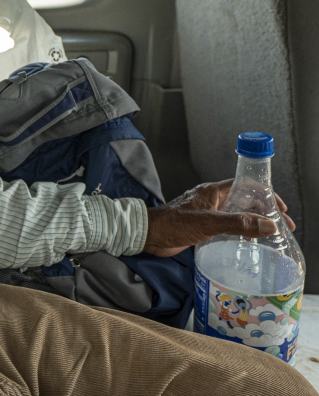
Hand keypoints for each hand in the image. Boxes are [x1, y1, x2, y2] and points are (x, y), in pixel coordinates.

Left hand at [143, 180, 295, 256]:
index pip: (246, 186)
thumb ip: (238, 223)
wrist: (148, 234)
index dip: (266, 195)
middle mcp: (212, 200)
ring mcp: (207, 213)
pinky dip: (241, 232)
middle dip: (264, 211)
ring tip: (270, 236)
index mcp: (213, 191)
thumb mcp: (209, 223)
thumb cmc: (173, 224)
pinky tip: (249, 243)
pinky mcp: (203, 226)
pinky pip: (228, 226)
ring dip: (253, 222)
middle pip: (244, 201)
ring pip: (237, 215)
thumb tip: (269, 225)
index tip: (280, 209)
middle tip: (281, 227)